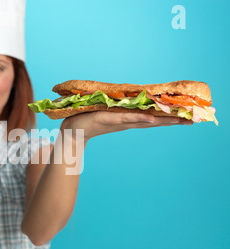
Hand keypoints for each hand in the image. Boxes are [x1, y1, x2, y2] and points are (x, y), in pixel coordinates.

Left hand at [60, 111, 192, 142]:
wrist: (72, 130)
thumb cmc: (89, 119)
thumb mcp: (109, 112)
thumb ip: (120, 108)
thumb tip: (130, 99)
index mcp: (129, 120)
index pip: (154, 118)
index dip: (171, 117)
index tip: (190, 116)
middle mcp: (127, 122)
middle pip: (155, 121)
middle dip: (175, 120)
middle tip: (195, 120)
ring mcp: (119, 121)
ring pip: (145, 120)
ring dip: (163, 120)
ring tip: (181, 120)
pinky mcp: (108, 119)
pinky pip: (127, 119)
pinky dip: (139, 119)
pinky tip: (152, 119)